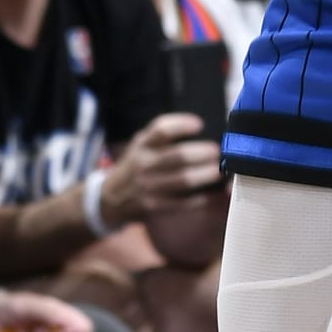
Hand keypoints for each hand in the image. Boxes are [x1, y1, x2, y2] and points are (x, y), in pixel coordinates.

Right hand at [103, 115, 224, 220]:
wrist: (111, 198)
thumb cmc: (135, 165)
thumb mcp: (141, 144)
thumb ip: (163, 135)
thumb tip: (200, 127)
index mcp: (143, 145)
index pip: (161, 129)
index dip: (182, 125)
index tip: (199, 124)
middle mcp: (144, 164)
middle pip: (177, 156)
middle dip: (201, 153)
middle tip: (217, 151)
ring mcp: (150, 187)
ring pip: (183, 180)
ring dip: (205, 175)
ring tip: (220, 171)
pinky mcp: (156, 206)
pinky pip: (184, 203)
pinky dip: (204, 199)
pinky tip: (218, 194)